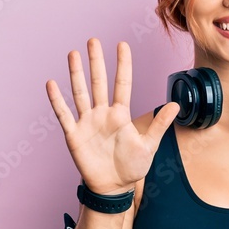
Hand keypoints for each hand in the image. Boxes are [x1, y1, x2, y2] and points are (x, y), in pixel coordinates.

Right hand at [46, 38, 179, 193]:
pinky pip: (64, 115)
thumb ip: (160, 125)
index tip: (122, 44)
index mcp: (121, 114)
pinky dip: (57, 100)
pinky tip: (51, 84)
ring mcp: (87, 122)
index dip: (122, 65)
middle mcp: (103, 114)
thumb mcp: (149, 145)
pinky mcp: (74, 135)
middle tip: (93, 40)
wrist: (114, 187)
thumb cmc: (132, 167)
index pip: (122, 83)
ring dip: (76, 74)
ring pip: (80, 93)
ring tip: (73, 54)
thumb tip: (177, 105)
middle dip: (96, 62)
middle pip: (98, 82)